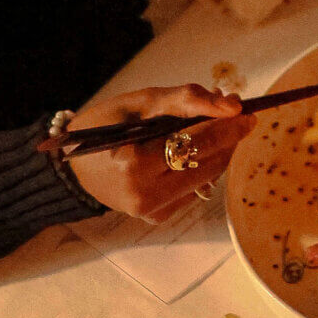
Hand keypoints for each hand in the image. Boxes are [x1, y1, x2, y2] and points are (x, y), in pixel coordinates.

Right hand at [67, 85, 255, 222]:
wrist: (70, 163)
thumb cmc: (106, 124)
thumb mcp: (142, 101)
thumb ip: (188, 100)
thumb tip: (233, 105)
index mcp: (134, 161)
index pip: (197, 143)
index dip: (227, 128)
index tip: (247, 113)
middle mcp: (144, 193)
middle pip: (206, 164)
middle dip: (227, 140)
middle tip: (240, 120)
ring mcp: (150, 210)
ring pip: (204, 180)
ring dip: (217, 155)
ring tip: (218, 132)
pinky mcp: (155, 217)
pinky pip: (191, 191)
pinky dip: (199, 171)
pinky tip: (192, 155)